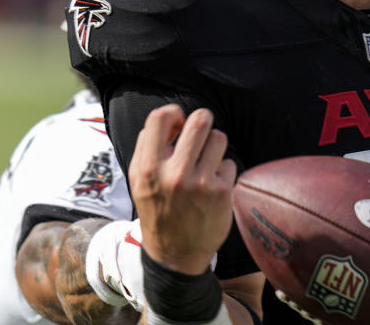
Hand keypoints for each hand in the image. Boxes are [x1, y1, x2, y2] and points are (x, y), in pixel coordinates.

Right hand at [128, 104, 236, 274]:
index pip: (160, 117)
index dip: (173, 114)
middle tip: (200, 134)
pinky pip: (229, 162)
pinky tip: (213, 186)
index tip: (178, 125)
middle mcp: (174, 174)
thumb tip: (171, 118)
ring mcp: (200, 183)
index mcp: (148, 168)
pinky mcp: (222, 192)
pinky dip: (223, 171)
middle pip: (199, 120)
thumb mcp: (140, 180)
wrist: (174, 254)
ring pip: (219, 137)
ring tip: (206, 162)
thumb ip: (149, 147)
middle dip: (202, 122)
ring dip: (214, 146)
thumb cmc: (158, 209)